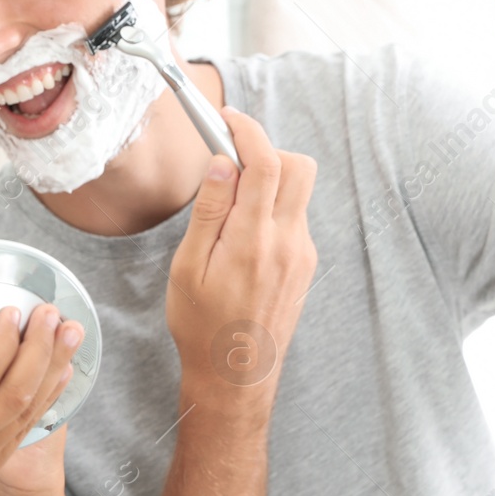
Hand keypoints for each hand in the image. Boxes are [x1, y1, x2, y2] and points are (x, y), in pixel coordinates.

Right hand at [0, 304, 78, 495]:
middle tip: (53, 315)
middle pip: (16, 391)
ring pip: (27, 412)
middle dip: (41, 348)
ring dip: (53, 370)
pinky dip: (45, 400)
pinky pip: (23, 432)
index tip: (13, 312)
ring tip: (71, 336)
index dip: (5, 339)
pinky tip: (58, 375)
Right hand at [167, 107, 316, 402]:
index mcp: (253, 240)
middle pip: (297, 166)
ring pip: (298, 191)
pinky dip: (271, 209)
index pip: (265, 163)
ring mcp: (302, 254)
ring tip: (229, 208)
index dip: (248, 131)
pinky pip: (294, 218)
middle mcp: (287, 243)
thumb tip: (220, 164)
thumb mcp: (189, 268)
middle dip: (265, 151)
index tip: (227, 119)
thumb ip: (209, 211)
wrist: (235, 376)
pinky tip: (242, 235)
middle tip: (230, 163)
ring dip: (268, 182)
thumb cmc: (203, 326)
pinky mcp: (305, 265)